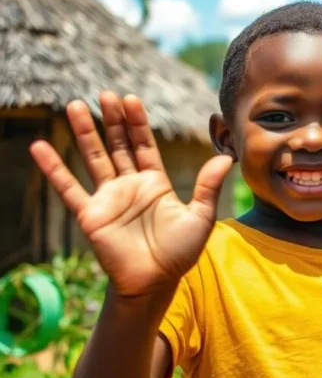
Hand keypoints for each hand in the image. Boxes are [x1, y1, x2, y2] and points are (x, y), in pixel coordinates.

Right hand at [29, 92, 233, 298]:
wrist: (155, 282)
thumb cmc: (179, 253)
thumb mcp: (200, 217)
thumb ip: (208, 186)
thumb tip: (226, 157)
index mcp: (155, 182)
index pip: (144, 145)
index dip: (137, 122)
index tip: (131, 99)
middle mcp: (130, 185)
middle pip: (119, 144)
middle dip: (112, 119)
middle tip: (105, 94)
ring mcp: (109, 198)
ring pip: (94, 157)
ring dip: (84, 132)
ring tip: (74, 105)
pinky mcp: (90, 214)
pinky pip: (68, 188)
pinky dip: (54, 168)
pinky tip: (40, 147)